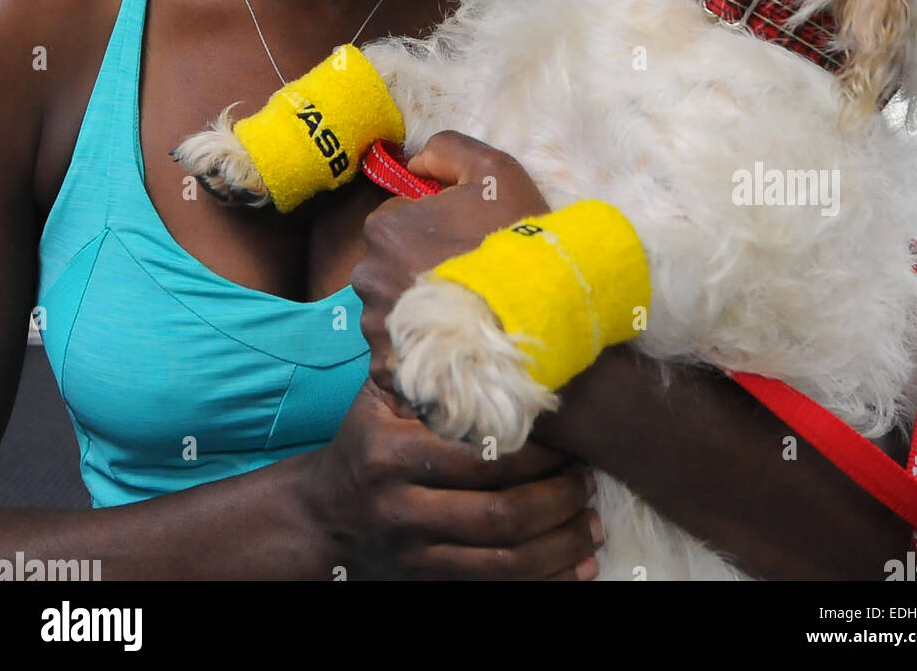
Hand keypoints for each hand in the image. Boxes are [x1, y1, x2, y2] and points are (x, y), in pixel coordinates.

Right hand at [314, 378, 602, 579]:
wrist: (324, 514)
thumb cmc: (364, 442)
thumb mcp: (378, 399)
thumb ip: (422, 372)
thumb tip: (478, 328)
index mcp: (393, 454)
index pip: (479, 458)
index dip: (534, 456)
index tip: (568, 445)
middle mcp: (403, 508)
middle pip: (499, 514)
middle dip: (556, 499)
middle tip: (589, 480)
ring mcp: (416, 553)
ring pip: (505, 560)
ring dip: (560, 544)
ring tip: (592, 523)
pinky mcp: (428, 581)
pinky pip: (497, 587)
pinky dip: (545, 579)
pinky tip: (578, 567)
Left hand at [351, 130, 549, 391]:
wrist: (536, 322)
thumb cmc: (515, 243)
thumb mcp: (495, 172)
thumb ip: (449, 150)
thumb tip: (415, 161)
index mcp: (385, 227)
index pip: (400, 220)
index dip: (434, 228)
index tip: (465, 242)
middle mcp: (367, 277)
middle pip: (390, 266)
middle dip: (418, 271)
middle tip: (465, 282)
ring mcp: (375, 329)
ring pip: (391, 312)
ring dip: (417, 314)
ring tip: (462, 321)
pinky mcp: (387, 372)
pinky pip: (395, 357)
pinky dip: (417, 355)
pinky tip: (452, 351)